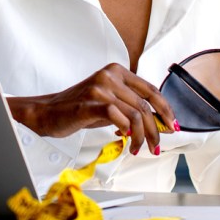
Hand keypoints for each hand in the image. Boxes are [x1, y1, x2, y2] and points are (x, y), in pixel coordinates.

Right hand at [7, 63, 177, 155]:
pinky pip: (118, 116)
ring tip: (138, 149)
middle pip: (145, 105)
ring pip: (135, 113)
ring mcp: (100, 87)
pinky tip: (124, 139)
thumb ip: (130, 107)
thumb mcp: (109, 103)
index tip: (172, 126)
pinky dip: (125, 130)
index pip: (150, 90)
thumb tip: (158, 122)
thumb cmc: (78, 109)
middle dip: (155, 129)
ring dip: (141, 136)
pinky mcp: (90, 102)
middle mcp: (110, 75)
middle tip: (156, 146)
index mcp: (117, 71)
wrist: (47, 114)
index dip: (165, 109)